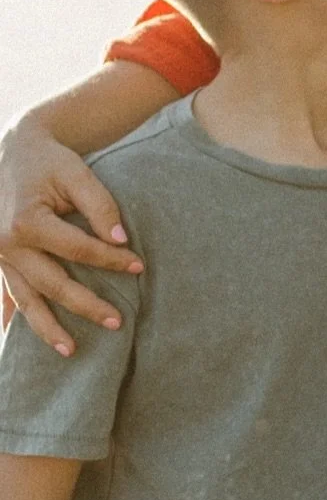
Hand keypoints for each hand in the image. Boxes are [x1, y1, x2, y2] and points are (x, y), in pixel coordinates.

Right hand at [0, 119, 142, 353]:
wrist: (14, 149)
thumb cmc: (50, 162)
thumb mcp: (77, 174)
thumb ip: (101, 206)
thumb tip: (121, 240)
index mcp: (28, 222)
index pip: (79, 251)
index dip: (111, 260)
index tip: (139, 266)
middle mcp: (7, 244)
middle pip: (52, 283)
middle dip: (85, 305)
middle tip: (117, 321)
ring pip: (25, 298)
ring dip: (46, 327)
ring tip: (70, 350)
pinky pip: (5, 293)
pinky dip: (12, 316)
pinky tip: (16, 339)